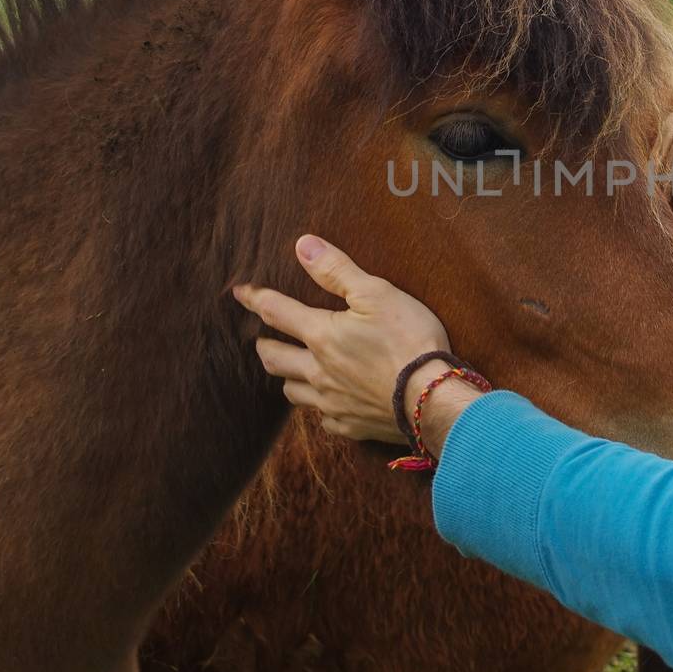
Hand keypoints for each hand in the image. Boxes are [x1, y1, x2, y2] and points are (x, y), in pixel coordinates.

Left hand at [233, 234, 481, 454]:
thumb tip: (302, 245)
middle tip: (263, 338)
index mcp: (321, 336)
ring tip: (293, 368)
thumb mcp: (376, 293)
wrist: (432, 398)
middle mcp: (318, 372)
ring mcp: (332, 402)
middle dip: (265, 345)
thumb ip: (337, 270)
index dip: (255, 299)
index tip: (240, 292)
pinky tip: (329, 402)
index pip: (276, 312)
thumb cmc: (408, 339)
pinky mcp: (351, 426)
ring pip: (292, 392)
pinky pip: (323, 419)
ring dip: (288, 377)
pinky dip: (320, 407)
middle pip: (274, 359)